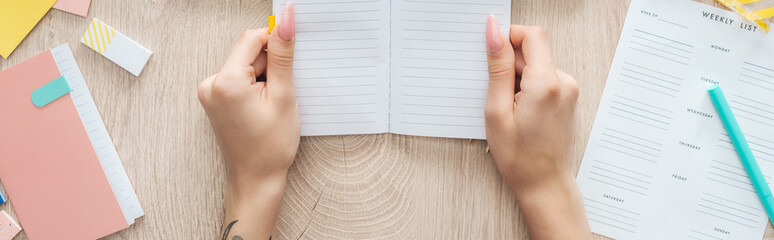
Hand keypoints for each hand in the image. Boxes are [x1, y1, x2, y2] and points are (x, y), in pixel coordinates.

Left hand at [198, 3, 296, 238]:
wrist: (256, 179)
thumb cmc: (270, 146)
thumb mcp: (283, 95)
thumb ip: (282, 55)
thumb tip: (285, 22)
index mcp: (226, 81)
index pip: (252, 39)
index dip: (276, 44)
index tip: (292, 56)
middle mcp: (211, 84)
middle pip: (248, 53)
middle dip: (270, 66)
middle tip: (281, 93)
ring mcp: (209, 93)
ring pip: (245, 66)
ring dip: (263, 77)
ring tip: (272, 104)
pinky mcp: (214, 99)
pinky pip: (238, 80)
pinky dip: (255, 87)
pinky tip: (263, 107)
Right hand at [484, 15, 589, 238]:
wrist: (544, 183)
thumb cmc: (519, 155)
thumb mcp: (497, 110)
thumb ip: (498, 67)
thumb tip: (494, 32)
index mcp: (546, 83)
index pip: (531, 35)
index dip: (508, 37)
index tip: (491, 53)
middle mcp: (563, 82)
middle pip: (533, 50)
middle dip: (510, 64)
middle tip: (496, 93)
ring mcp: (568, 89)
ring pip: (536, 65)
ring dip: (517, 78)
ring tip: (508, 108)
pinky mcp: (567, 96)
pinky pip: (543, 78)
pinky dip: (527, 87)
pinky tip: (519, 111)